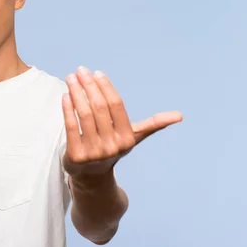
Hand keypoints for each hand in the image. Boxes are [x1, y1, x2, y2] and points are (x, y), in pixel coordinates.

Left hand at [62, 66, 182, 178]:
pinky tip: (66, 95)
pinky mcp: (76, 156)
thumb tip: (180, 116)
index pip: (116, 106)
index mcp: (127, 138)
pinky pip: (71, 127)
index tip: (96, 73)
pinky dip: (67, 109)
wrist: (91, 175)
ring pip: (84, 114)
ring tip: (71, 78)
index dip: (106, 87)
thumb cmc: (112, 147)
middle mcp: (112, 146)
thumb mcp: (133, 137)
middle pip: (99, 108)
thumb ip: (153, 125)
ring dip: (76, 93)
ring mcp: (93, 152)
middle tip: (80, 70)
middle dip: (88, 86)